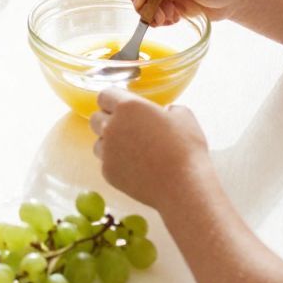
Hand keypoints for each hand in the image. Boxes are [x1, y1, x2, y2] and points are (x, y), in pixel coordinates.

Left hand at [89, 90, 209, 207]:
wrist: (183, 186)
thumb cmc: (186, 148)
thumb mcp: (184, 116)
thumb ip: (168, 109)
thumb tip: (166, 113)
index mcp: (128, 107)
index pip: (105, 95)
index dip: (113, 100)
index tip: (123, 106)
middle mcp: (111, 127)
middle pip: (96, 118)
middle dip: (108, 121)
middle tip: (127, 128)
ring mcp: (107, 152)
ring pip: (98, 142)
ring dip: (110, 143)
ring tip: (132, 151)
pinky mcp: (108, 173)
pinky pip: (106, 163)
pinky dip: (116, 163)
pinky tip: (135, 168)